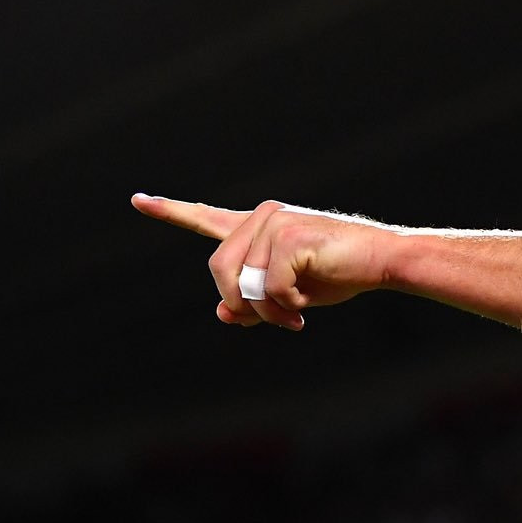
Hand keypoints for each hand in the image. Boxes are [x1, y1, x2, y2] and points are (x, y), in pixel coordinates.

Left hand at [132, 194, 396, 329]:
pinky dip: (284, 307)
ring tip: (294, 317)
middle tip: (274, 321)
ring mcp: (274, 222)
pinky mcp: (289, 235)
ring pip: (243, 282)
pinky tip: (304, 307)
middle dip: (240, 303)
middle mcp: (261, 217)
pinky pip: (268, 286)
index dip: (171, 212)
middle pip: (219, 268)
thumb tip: (224, 313)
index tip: (139, 200)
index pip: (207, 217)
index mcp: (258, 228)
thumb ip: (252, 302)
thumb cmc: (341, 274)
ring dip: (267, 311)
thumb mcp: (288, 295)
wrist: (382, 261)